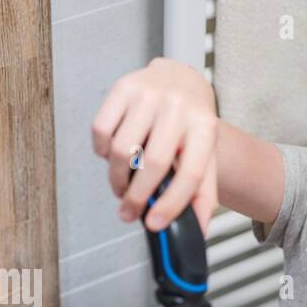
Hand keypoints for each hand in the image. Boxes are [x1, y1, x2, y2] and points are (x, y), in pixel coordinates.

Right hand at [91, 57, 220, 230]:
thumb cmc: (190, 122)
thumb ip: (202, 193)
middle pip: (153, 164)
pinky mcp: (123, 88)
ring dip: (117, 177)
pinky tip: (112, 154)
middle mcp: (178, 107)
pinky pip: (101, 131)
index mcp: (204, 126)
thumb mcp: (204, 153)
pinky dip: (101, 152)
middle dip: (136, 197)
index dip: (171, 204)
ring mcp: (149, 94)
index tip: (154, 224)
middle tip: (129, 212)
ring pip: (121, 150)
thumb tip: (197, 229)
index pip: (190, 173)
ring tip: (122, 184)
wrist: (180, 78)